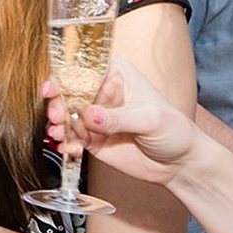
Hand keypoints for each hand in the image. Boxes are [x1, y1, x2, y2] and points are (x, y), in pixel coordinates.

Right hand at [45, 58, 199, 186]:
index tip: (53, 88)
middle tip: (57, 116)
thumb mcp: (150, 120)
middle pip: (68, 92)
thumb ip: (118, 118)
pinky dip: (65, 143)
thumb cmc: (175, 131)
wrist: (179, 163)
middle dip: (57, 103)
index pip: (85, 69)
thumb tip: (90, 116)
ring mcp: (94, 117)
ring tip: (60, 134)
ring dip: (58, 124)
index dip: (65, 76)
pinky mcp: (91, 138)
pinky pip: (70, 138)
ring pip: (65, 116)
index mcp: (117, 76)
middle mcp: (102, 94)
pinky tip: (69, 148)